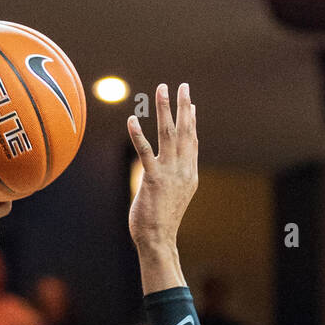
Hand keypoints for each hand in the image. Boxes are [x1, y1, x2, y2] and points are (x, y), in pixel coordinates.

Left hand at [127, 84, 197, 249]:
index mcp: (189, 174)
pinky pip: (145, 152)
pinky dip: (138, 135)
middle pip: (184, 132)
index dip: (191, 120)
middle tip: (182, 85)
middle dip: (183, 106)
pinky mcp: (153, 180)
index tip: (190, 102)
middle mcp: (183, 170)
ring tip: (161, 89)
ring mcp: (169, 174)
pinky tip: (132, 119)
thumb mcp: (175, 195)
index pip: (192, 141)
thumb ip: (177, 176)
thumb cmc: (163, 220)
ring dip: (164, 110)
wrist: (159, 239)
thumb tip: (173, 163)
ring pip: (168, 135)